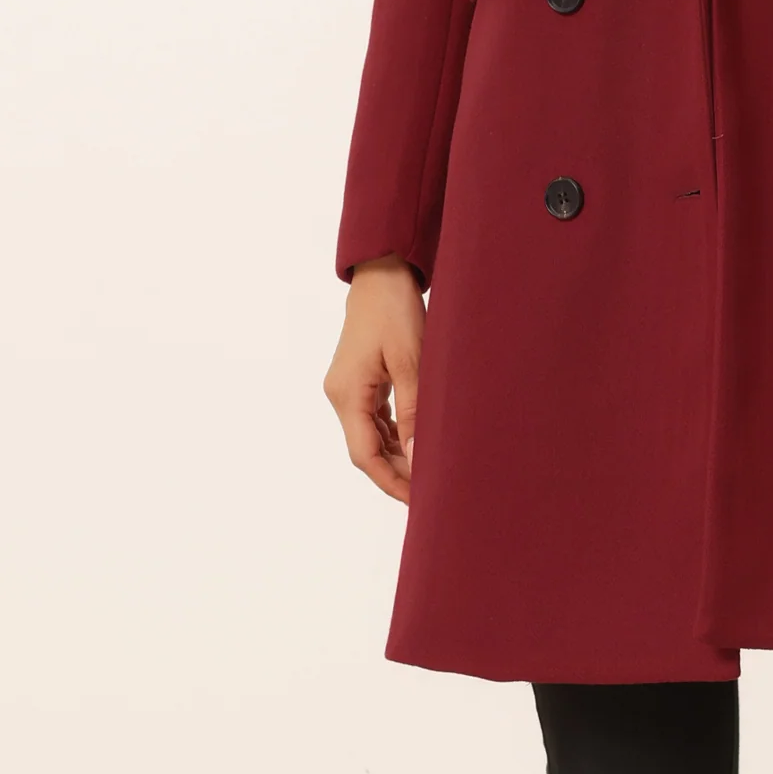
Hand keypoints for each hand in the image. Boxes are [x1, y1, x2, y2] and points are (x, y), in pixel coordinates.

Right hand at [323, 254, 424, 503]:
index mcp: (347, 394)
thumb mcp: (411, 360)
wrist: (382, 275)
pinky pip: (374, 419)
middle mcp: (340, 396)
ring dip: (397, 454)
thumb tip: (419, 458)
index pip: (364, 455)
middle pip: (366, 449)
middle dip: (397, 472)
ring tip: (428, 469)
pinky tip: (416, 441)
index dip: (390, 481)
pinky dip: (394, 434)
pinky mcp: (359, 381)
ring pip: (370, 436)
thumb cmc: (396, 310)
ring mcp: (347, 389)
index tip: (418, 498)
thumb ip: (414, 411)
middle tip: (431, 488)